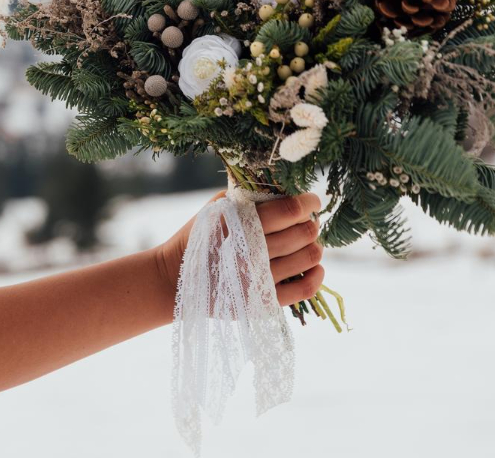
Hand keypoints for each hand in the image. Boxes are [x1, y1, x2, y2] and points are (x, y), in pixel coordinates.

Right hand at [153, 191, 325, 306]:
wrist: (177, 278)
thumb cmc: (200, 236)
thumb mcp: (216, 208)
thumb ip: (246, 198)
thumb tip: (284, 190)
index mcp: (239, 224)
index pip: (289, 211)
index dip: (308, 203)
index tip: (313, 200)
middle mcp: (251, 253)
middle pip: (303, 234)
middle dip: (311, 224)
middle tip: (309, 221)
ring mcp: (258, 280)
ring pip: (308, 258)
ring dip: (315, 246)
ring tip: (310, 242)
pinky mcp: (263, 303)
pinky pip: (304, 289)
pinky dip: (317, 276)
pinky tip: (317, 267)